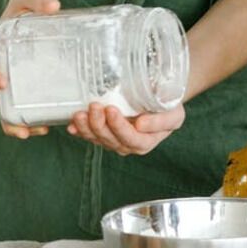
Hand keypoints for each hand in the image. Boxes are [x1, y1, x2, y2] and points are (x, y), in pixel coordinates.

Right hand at [0, 0, 60, 138]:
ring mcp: (20, 73)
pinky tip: (55, 122)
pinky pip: (33, 98)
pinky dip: (39, 112)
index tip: (3, 83)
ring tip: (37, 133)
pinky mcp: (36, 76)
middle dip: (6, 117)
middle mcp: (4, 64)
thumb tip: (52, 5)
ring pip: (14, 103)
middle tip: (22, 131)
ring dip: (21, 121)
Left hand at [66, 101, 184, 155]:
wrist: (160, 102)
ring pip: (96, 138)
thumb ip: (161, 121)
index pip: (130, 138)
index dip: (119, 126)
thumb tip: (141, 124)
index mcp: (145, 142)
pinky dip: (79, 130)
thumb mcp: (174, 114)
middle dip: (99, 123)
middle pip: (110, 139)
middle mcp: (127, 145)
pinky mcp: (102, 134)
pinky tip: (71, 125)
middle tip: (95, 105)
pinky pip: (88, 135)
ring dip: (85, 126)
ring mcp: (113, 141)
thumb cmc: (168, 107)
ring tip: (80, 113)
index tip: (112, 110)